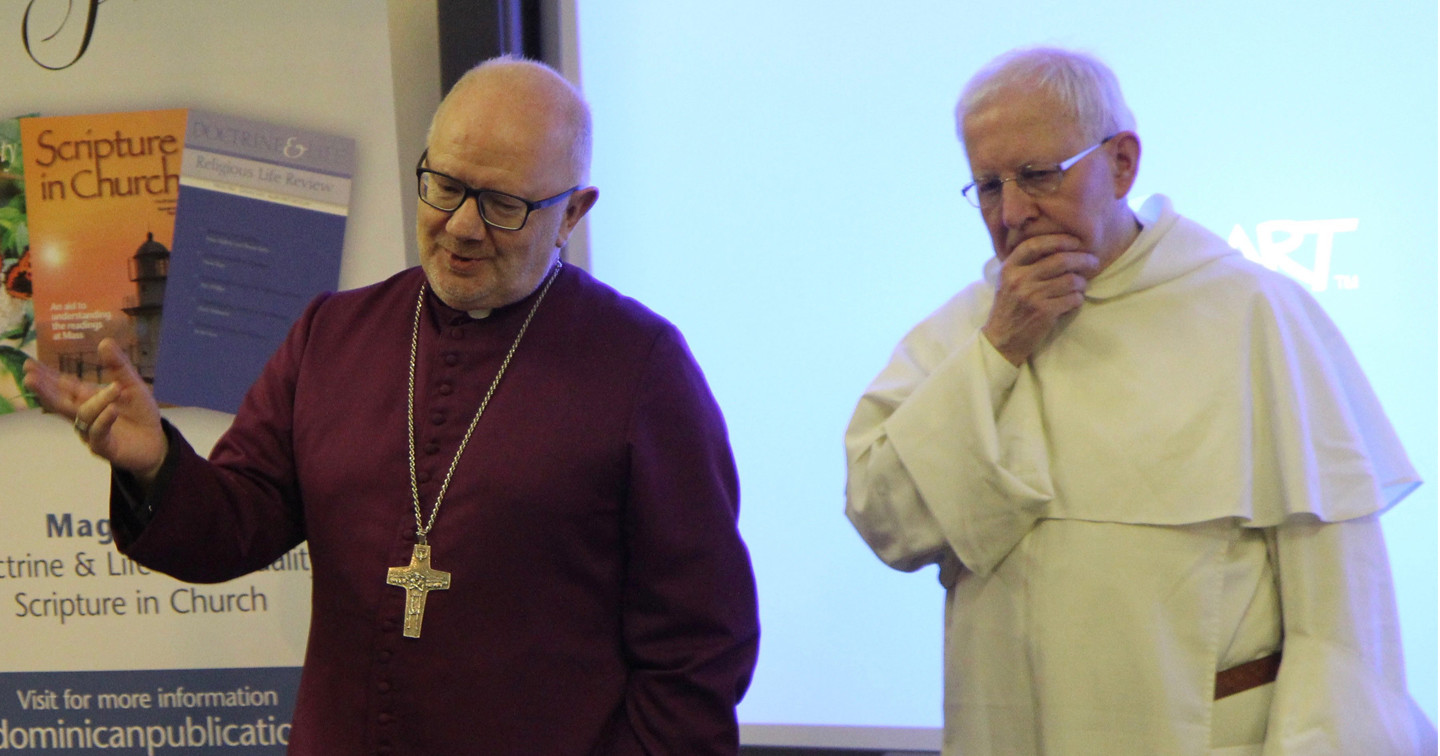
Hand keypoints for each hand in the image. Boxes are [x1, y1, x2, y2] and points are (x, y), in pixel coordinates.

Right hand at [22, 338, 167, 482]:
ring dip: (96, 401)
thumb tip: (104, 341)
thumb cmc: (139, 413)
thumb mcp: (132, 385)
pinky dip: (104, 420)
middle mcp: (84, 414)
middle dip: (45, 391)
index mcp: (88, 398)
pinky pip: (98, 433)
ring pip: (83, 415)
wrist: (157, 441)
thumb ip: (118, 365)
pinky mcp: (103, 447)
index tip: (29, 365)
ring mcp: (91, 432)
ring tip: (115, 388)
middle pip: (60, 402)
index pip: (63, 386)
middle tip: (29, 378)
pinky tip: (112, 409)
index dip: (47, 377)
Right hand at [982, 234, 1098, 365]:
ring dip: (1082, 283)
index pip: (1035, 245)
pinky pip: (1073, 299)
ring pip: (1071, 280)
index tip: (1075, 242)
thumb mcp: (1007, 281)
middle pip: (1060, 260)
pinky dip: (1078, 299)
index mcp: (1009, 268)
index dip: (1059, 240)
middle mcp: (1019, 279)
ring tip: (1081, 285)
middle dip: (1082, 259)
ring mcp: (1032, 296)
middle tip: (1093, 261)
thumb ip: (1024, 263)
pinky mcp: (1044, 313)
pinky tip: (1074, 300)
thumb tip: (1057, 246)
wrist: (1002, 339)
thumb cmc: (1009, 307)